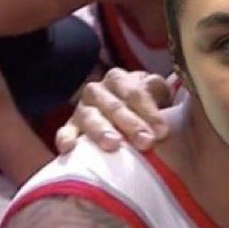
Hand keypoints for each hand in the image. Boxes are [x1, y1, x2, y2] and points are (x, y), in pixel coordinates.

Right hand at [55, 68, 172, 152]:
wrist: (125, 113)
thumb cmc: (143, 105)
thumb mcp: (154, 92)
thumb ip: (158, 90)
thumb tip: (159, 92)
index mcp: (119, 79)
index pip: (135, 93)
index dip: (150, 112)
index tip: (163, 132)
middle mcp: (97, 90)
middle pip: (114, 106)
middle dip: (131, 124)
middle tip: (146, 142)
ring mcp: (82, 108)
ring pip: (90, 117)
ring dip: (101, 130)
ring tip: (113, 144)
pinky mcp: (70, 126)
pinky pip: (65, 131)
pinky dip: (66, 138)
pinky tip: (68, 148)